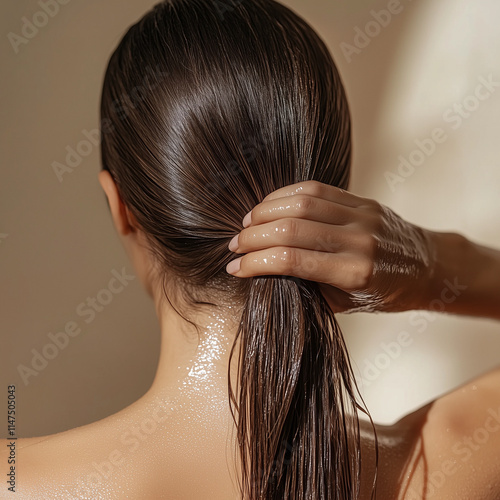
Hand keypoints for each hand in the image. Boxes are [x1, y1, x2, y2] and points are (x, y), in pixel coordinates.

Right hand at [226, 180, 434, 312]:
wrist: (425, 267)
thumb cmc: (383, 293)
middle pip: (291, 228)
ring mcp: (361, 215)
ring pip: (301, 202)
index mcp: (354, 273)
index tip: (235, 268)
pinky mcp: (361, 200)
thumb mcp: (346, 304)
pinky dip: (285, 194)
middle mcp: (358, 240)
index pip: (291, 261)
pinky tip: (269, 205)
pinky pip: (316, 188)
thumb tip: (266, 272)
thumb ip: (308, 287)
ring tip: (246, 223)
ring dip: (265, 211)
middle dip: (253, 236)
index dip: (256, 263)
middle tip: (234, 245)